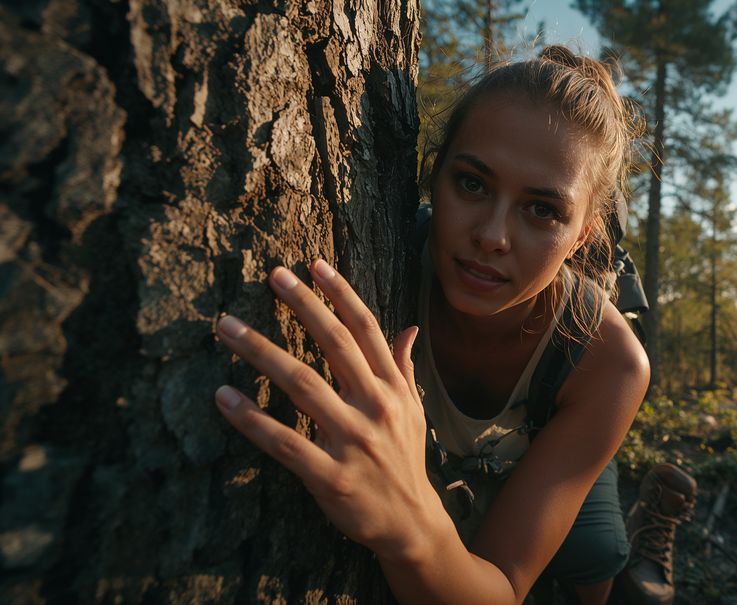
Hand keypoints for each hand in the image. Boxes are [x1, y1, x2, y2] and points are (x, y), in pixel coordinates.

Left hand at [213, 259, 435, 556]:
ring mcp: (352, 441)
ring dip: (261, 350)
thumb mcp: (413, 411)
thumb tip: (409, 329)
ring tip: (226, 326)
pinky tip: (223, 397)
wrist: (410, 522)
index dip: (339, 294)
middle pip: (334, 344)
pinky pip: (283, 441)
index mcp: (393, 388)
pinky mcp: (328, 475)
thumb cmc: (405, 461)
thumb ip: (404, 369)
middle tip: (272, 277)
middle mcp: (375, 406)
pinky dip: (251, 418)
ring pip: (301, 384)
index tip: (312, 266)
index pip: (365, 329)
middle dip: (302, 306)